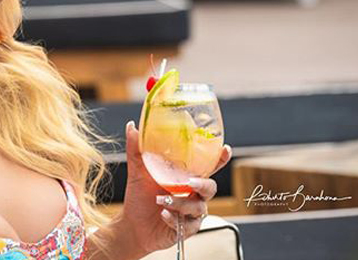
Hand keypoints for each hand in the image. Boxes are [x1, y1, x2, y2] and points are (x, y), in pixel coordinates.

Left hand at [112, 120, 231, 256]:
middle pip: (210, 187)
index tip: (225, 149)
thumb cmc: (139, 196)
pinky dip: (174, 218)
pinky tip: (163, 214)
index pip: (208, 166)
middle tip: (189, 183)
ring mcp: (191, 212)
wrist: (132, 225)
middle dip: (202, 184)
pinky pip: (188, 225)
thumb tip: (132, 126)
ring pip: (198, 207)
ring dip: (181, 203)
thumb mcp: (137, 171)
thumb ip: (137, 150)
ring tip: (161, 200)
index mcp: (185, 177)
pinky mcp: (186, 229)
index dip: (219, 159)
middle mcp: (192, 194)